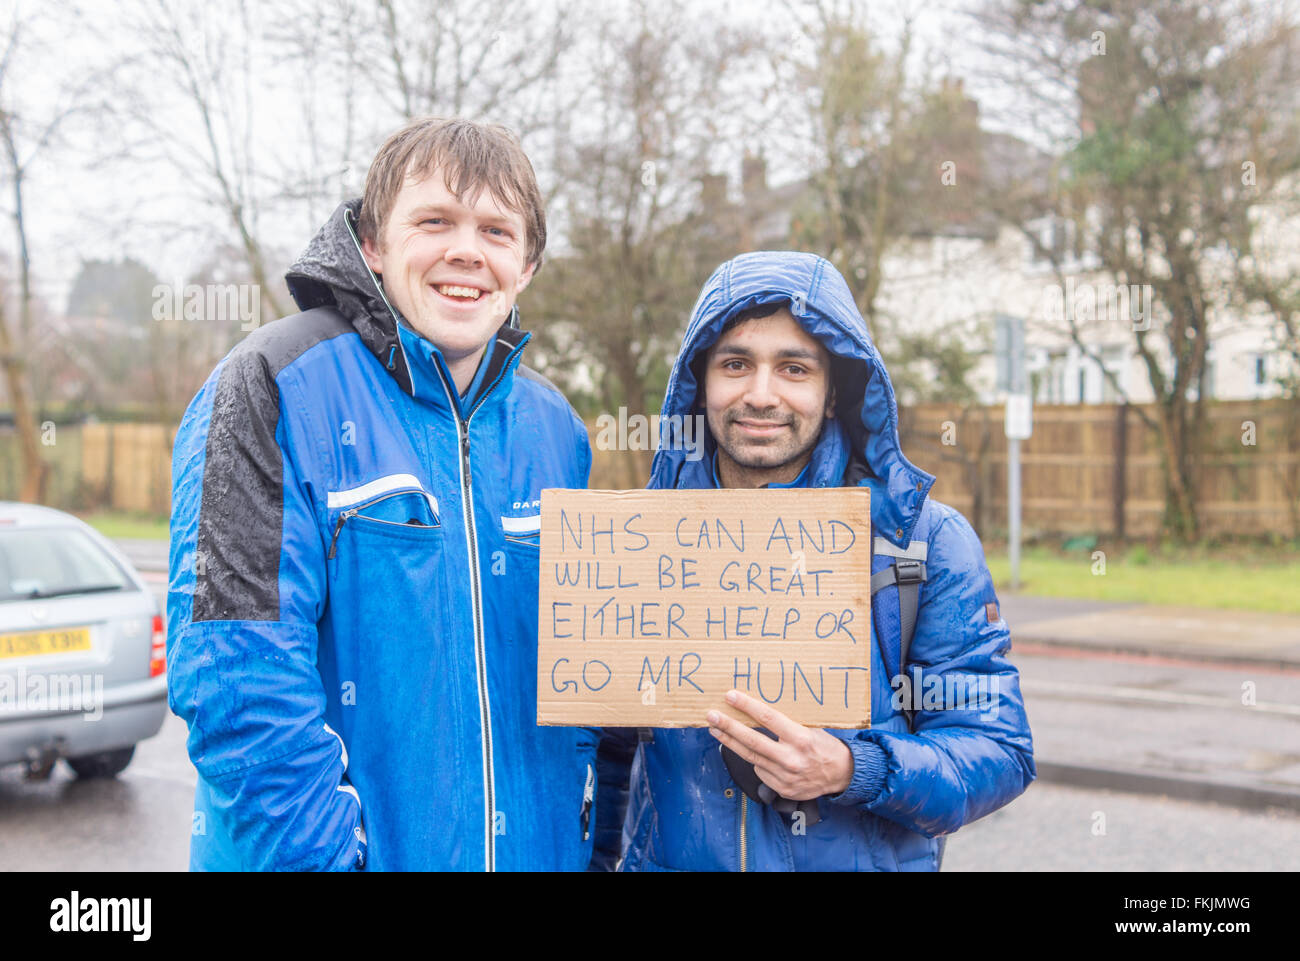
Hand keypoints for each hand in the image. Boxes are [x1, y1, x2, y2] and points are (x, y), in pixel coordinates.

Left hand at [706, 690, 853, 800]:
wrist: (842, 775)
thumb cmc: (825, 746)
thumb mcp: (811, 729)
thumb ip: (788, 724)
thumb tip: (759, 709)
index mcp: (801, 739)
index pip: (768, 718)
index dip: (747, 706)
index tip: (730, 696)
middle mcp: (792, 759)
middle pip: (752, 741)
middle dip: (728, 727)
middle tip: (712, 715)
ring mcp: (785, 776)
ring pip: (751, 757)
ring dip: (730, 742)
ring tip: (716, 730)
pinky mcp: (781, 788)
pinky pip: (760, 770)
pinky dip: (754, 759)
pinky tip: (749, 751)